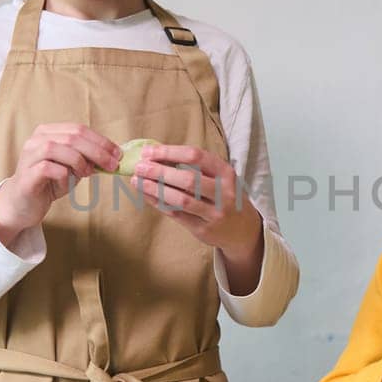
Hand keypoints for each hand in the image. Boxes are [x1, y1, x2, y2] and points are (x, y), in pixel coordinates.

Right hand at [0, 123, 120, 245]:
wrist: (23, 204)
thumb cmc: (49, 184)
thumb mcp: (72, 168)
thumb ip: (87, 159)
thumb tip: (112, 156)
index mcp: (48, 132)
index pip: (78, 129)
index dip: (101, 141)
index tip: (117, 154)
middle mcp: (36, 139)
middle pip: (72, 137)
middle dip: (97, 151)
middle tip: (112, 165)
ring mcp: (29, 156)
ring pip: (58, 148)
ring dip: (79, 161)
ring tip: (88, 174)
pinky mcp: (26, 175)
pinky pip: (48, 168)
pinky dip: (64, 175)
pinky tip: (67, 183)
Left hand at [130, 146, 264, 289]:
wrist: (243, 229)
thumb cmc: (225, 196)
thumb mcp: (221, 177)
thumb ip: (197, 167)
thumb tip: (158, 155)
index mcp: (226, 173)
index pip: (195, 156)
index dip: (169, 152)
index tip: (149, 151)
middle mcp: (224, 193)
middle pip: (187, 179)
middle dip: (159, 172)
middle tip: (139, 166)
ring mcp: (215, 213)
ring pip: (181, 199)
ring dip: (155, 189)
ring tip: (137, 181)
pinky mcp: (204, 229)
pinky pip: (177, 215)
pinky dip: (159, 204)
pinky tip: (146, 195)